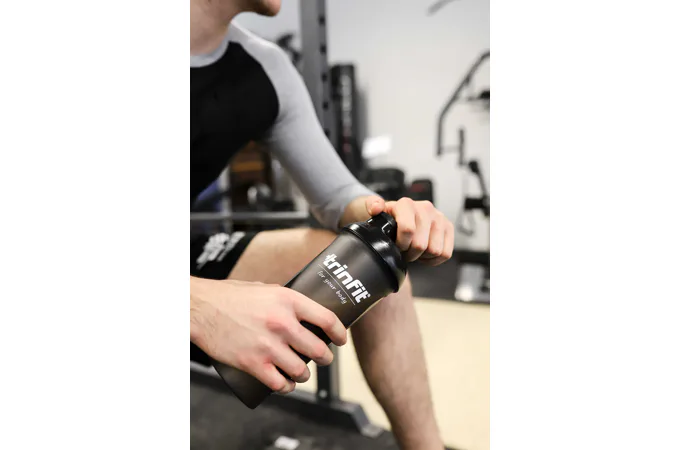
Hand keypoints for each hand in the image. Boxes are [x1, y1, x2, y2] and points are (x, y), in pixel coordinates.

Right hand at [190, 277, 347, 393]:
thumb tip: (302, 309)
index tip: (340, 339)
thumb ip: (284, 299)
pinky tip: (286, 384)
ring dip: (304, 375)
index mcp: (288, 300)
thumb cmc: (228, 297)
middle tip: (323, 358)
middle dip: (325, 358)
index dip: (339, 332)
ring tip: (301, 372)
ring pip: (301, 370)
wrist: (199, 309)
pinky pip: (280, 384)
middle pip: (318, 349)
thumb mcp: (264, 288)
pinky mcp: (253, 363)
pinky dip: (286, 387)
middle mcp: (282, 323)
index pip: (327, 319)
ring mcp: (268, 345)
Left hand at [364, 196, 453, 265]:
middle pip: (421, 245)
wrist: (402, 215)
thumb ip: (372, 205)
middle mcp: (426, 208)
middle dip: (410, 253)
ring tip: (414, 250)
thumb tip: (376, 207)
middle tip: (405, 250)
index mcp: (407, 204)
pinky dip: (434, 259)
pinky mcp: (448, 227)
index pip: (408, 229)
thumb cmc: (390, 217)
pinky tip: (424, 253)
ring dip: (422, 256)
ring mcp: (439, 217)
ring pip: (435, 250)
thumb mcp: (376, 210)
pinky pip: (445, 253)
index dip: (401, 244)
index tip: (396, 245)